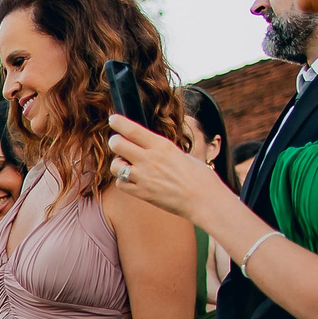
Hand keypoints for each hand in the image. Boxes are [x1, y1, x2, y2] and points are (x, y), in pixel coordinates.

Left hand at [106, 115, 224, 222]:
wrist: (203, 199)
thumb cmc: (199, 176)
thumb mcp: (181, 154)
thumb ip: (162, 150)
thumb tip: (149, 146)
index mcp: (162, 146)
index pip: (133, 130)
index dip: (119, 123)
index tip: (113, 119)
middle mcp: (150, 159)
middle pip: (117, 144)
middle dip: (115, 142)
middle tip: (118, 143)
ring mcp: (144, 177)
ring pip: (115, 165)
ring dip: (118, 164)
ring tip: (126, 165)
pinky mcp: (141, 193)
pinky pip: (120, 184)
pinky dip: (123, 181)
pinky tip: (132, 180)